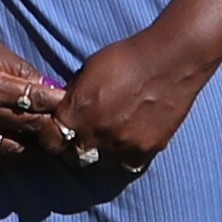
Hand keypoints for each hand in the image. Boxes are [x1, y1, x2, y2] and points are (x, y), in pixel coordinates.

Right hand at [0, 13, 71, 167]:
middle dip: (52, 124)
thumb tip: (45, 84)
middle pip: (30, 128)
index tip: (71, 99)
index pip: (36, 101)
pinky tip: (20, 145)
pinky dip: (10, 154)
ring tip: (47, 137)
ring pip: (14, 150)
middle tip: (68, 121)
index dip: (57, 101)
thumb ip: (18, 67)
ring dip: (34, 145)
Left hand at [49, 27, 210, 176]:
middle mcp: (96, 135)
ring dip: (100, 153)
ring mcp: (122, 147)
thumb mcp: (89, 70)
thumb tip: (67, 108)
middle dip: (73, 148)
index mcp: (76, 113)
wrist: (171, 60)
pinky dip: (125, 154)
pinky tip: (129, 138)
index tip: (58, 131)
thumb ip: (75, 96)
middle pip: (73, 159)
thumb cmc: (128, 58)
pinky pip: (127, 163)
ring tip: (108, 136)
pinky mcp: (146, 151)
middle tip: (82, 135)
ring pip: (100, 164)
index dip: (52, 137)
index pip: (50, 142)